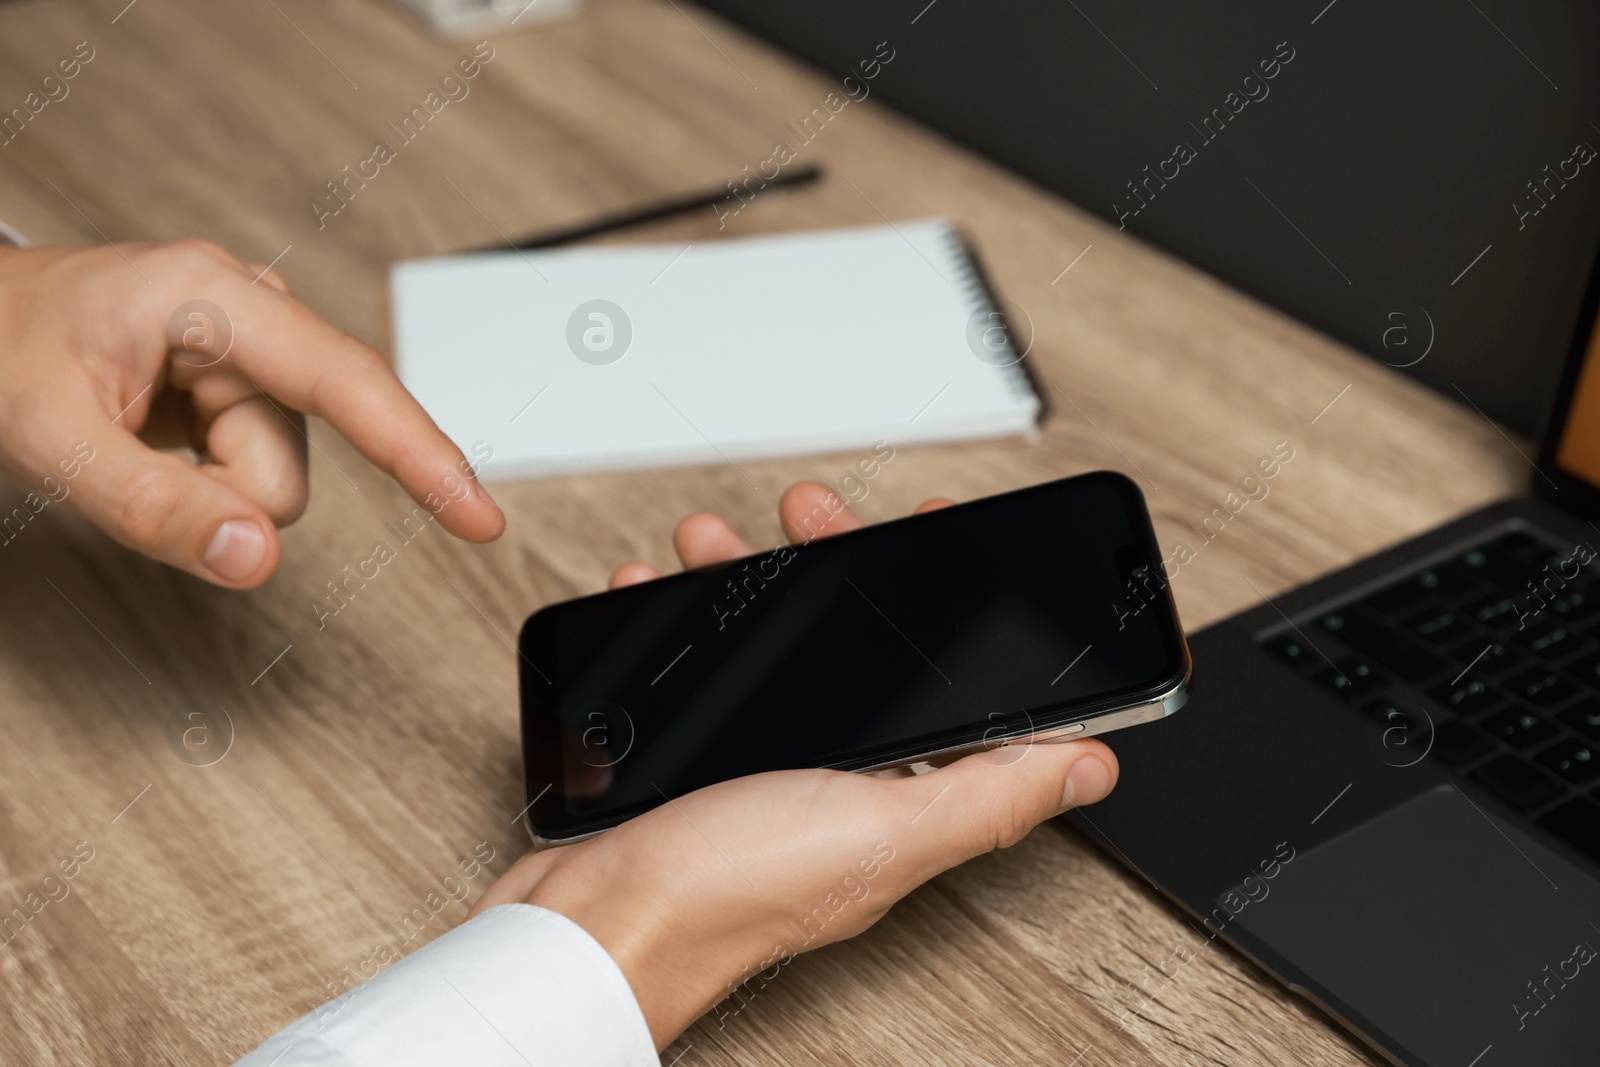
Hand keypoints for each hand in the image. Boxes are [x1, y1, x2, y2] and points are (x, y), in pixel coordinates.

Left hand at [0, 241, 503, 587]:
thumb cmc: (0, 350)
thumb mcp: (51, 437)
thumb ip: (155, 507)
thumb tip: (257, 558)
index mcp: (213, 298)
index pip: (348, 385)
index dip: (421, 456)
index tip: (479, 518)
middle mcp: (252, 316)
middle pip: (295, 460)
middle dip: (222, 494)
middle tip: (129, 460)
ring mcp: (255, 352)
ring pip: (276, 480)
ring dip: (208, 491)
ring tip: (133, 442)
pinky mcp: (249, 386)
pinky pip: (256, 474)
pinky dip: (208, 483)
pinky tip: (158, 440)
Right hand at [471, 482, 1119, 1048]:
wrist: (593, 928)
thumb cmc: (728, 894)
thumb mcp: (881, 831)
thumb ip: (988, 794)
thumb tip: (1092, 765)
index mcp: (899, 794)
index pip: (953, 683)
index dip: (955, 605)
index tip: (940, 534)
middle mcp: (838, 780)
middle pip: (859, 648)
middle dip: (838, 563)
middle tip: (810, 512)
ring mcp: (766, 767)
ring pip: (772, 646)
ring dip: (748, 578)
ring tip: (712, 541)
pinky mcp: (698, 762)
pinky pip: (700, 674)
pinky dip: (679, 623)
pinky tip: (657, 593)